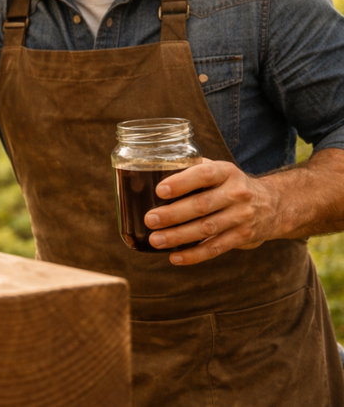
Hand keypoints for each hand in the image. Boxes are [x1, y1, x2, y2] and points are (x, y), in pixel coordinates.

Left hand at [143, 159, 283, 265]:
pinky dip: (194, 255)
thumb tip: (153, 169)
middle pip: (202, 205)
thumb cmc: (231, 185)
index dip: (181, 182)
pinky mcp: (242, 237)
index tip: (160, 190)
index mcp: (227, 172)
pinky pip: (215, 248)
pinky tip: (174, 257)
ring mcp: (242, 217)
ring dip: (179, 236)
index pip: (204, 174)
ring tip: (156, 240)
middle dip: (173, 214)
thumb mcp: (219, 170)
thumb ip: (192, 168)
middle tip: (150, 220)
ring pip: (207, 229)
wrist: (273, 205)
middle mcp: (237, 193)